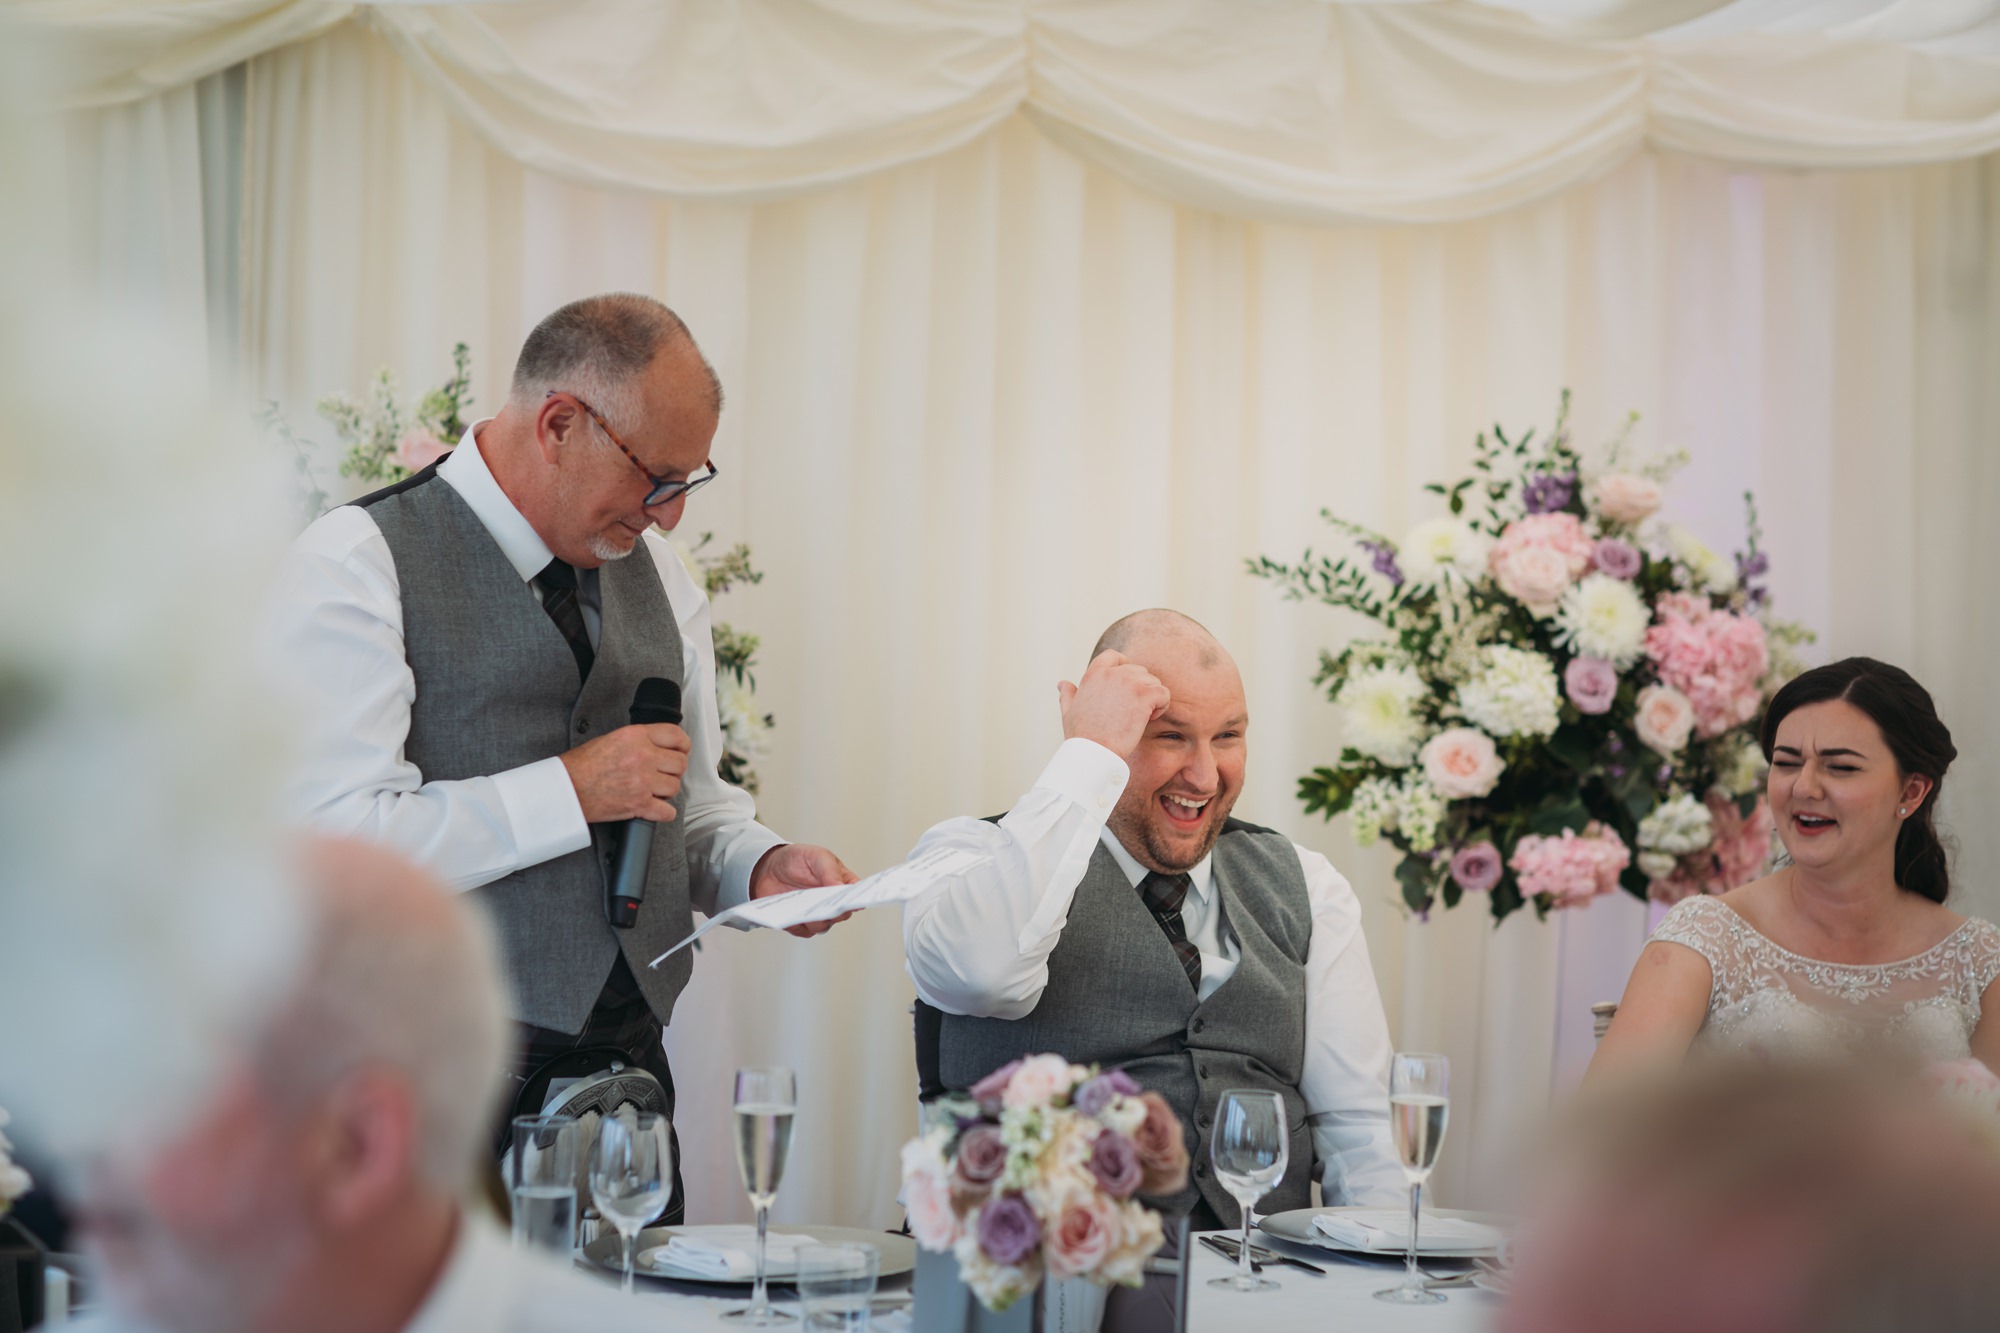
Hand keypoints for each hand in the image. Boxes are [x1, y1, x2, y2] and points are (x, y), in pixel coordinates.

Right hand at [559, 723, 689, 822]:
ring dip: (667, 791)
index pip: (676, 736)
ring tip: (653, 790)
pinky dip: (664, 812)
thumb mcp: (611, 739)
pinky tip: (654, 807)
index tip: (682, 751)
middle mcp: (642, 756)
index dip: (683, 745)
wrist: (566, 788)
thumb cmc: (582, 766)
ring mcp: (642, 781)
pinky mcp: (639, 804)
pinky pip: (667, 811)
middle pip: (679, 763)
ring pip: (674, 787)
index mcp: (636, 736)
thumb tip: (659, 746)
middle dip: (674, 770)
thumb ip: (638, 740)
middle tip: (663, 774)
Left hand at [750, 843, 857, 937]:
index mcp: (842, 883)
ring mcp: (816, 913)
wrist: (769, 868)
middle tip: (825, 906)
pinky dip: (797, 925)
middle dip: (833, 912)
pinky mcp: (800, 923)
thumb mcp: (817, 856)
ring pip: (822, 926)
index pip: (855, 895)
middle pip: (841, 915)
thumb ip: (830, 871)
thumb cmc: (798, 859)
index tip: (849, 900)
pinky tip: (791, 916)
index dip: (856, 900)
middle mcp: (831, 901)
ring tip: (805, 911)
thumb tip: (841, 886)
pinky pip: (803, 932)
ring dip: (815, 920)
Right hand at [1057, 650, 1169, 757]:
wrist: (1094, 751)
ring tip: (1142, 717)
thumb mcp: (1068, 711)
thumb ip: (1068, 694)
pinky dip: (1161, 706)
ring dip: (1152, 698)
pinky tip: (1149, 719)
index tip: (1129, 683)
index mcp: (1093, 675)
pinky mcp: (1143, 695)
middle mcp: (1111, 674)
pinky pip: (1163, 693)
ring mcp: (1129, 683)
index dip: (1124, 665)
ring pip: (1153, 681)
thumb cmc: (1082, 737)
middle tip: (1134, 710)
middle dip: (1141, 688)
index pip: (1113, 656)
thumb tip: (1062, 684)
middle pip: (1139, 670)